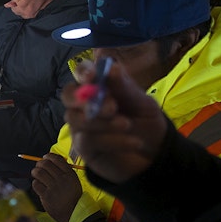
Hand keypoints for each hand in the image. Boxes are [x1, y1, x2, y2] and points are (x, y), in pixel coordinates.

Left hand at [30, 153, 81, 221]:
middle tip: (38, 167)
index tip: (44, 158)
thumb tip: (49, 160)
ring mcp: (54, 187)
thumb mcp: (74, 182)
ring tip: (36, 175)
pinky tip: (39, 186)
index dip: (48, 156)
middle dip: (39, 164)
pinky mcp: (46, 196)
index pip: (56, 159)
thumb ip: (64, 171)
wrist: (73, 213)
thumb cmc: (72, 197)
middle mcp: (62, 179)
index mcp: (70, 174)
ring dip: (35, 172)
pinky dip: (35, 183)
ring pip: (38, 172)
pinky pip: (36, 184)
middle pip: (45, 164)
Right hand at [62, 62, 167, 183]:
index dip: (83, 72)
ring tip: (127, 125)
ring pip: (76, 119)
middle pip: (67, 95)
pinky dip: (113, 140)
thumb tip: (112, 67)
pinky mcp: (82, 147)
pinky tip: (134, 142)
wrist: (152, 154)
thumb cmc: (144, 122)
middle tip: (111, 107)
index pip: (82, 72)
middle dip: (84, 98)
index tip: (91, 76)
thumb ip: (125, 88)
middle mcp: (83, 104)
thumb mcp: (141, 103)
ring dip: (103, 122)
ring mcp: (80, 126)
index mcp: (98, 87)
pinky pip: (88, 140)